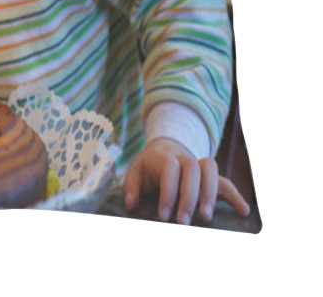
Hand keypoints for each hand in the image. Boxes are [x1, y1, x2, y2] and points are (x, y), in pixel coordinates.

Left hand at [123, 137, 250, 224]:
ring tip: (206, 218)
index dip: (168, 191)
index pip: (169, 168)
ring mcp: (199, 165)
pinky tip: (243, 211)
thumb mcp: (135, 172)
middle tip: (182, 223)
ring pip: (210, 170)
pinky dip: (235, 195)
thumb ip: (131, 187)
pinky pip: (225, 182)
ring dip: (210, 194)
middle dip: (188, 197)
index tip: (163, 215)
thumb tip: (131, 205)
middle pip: (192, 169)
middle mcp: (183, 158)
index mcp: (163, 157)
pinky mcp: (211, 177)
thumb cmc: (149, 167)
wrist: (165, 150)